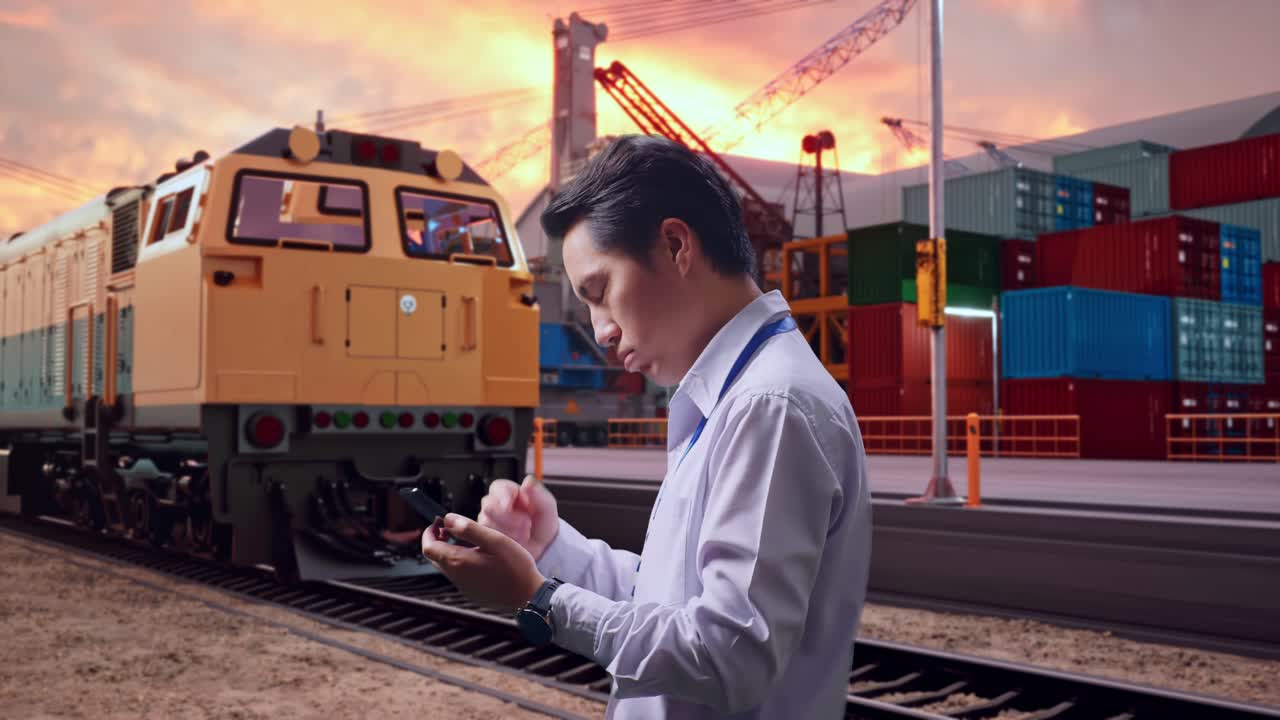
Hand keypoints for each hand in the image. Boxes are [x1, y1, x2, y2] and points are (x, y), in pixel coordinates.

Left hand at [420, 513, 545, 612]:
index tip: (438, 522)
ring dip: (450, 552)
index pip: (428, 547)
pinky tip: (479, 558)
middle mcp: (456, 577)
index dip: (429, 532)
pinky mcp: (472, 593)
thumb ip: (469, 528)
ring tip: (468, 541)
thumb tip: (448, 519)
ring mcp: (463, 587)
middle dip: (438, 541)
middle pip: (435, 557)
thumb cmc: (515, 567)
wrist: (528, 596)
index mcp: (458, 562)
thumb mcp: (494, 540)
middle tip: (450, 529)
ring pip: (447, 567)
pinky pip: (459, 576)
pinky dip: (461, 563)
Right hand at [477, 475, 558, 560]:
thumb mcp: (546, 505)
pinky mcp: (486, 536)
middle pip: (489, 506)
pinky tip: (515, 542)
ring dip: (508, 530)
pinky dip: (504, 540)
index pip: (497, 487)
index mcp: (508, 490)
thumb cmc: (542, 521)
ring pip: (487, 523)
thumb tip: (527, 481)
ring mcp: (488, 520)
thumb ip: (538, 492)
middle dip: (508, 517)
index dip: (503, 496)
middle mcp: (494, 503)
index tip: (509, 506)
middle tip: (527, 524)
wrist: (542, 545)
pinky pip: (487, 537)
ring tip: (525, 533)